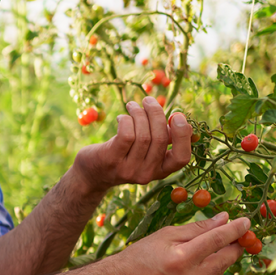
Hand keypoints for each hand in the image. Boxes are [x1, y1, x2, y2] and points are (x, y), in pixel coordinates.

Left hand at [73, 96, 192, 191]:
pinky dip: (126, 120)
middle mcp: (147, 174)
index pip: (181, 158)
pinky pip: (126, 135)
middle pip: (159, 139)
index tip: (177, 115)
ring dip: (138, 114)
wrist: (92, 173)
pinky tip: (122, 117)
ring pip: (143, 135)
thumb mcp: (146, 151)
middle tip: (148, 100)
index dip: (183, 135)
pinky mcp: (112, 160)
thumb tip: (178, 118)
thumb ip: (163, 138)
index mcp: (161, 171)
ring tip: (132, 106)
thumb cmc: (123, 155)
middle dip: (156, 114)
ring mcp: (129, 170)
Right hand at [108, 212, 248, 274]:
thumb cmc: (139, 255)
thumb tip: (222, 219)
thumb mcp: (165, 235)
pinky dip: (211, 271)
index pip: (217, 240)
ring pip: (220, 272)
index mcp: (181, 258)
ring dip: (222, 258)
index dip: (234, 230)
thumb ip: (196, 228)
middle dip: (234, 244)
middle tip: (237, 233)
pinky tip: (201, 263)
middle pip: (225, 258)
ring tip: (215, 247)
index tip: (246, 222)